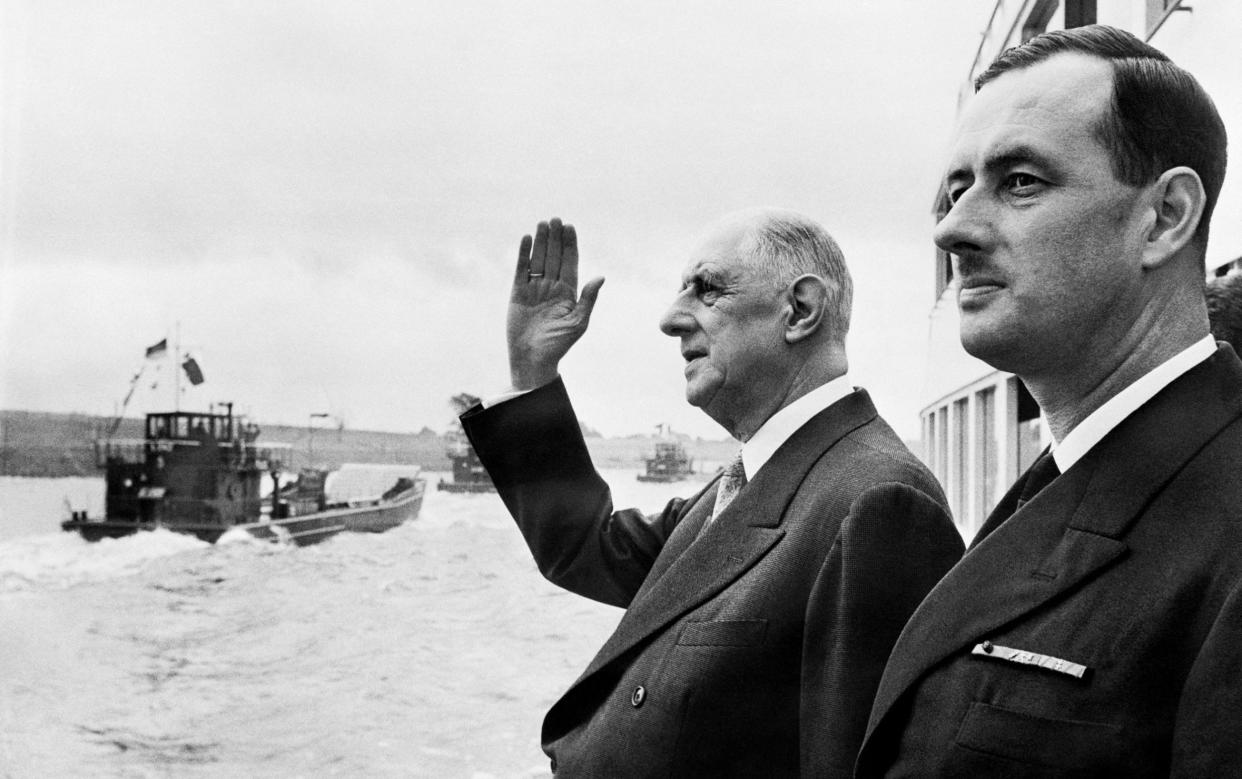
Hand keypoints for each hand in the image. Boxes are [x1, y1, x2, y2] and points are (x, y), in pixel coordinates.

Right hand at [507, 217, 604, 389]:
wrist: (533, 359)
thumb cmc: (559, 344)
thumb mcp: (578, 322)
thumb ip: (588, 298)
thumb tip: (601, 277)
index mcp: (568, 293)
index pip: (570, 263)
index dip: (570, 245)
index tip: (570, 227)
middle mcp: (552, 287)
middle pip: (554, 257)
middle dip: (555, 238)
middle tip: (556, 219)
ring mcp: (534, 289)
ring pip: (538, 259)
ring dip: (541, 242)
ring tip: (543, 223)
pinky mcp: (518, 293)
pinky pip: (521, 269)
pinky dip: (524, 254)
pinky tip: (527, 239)